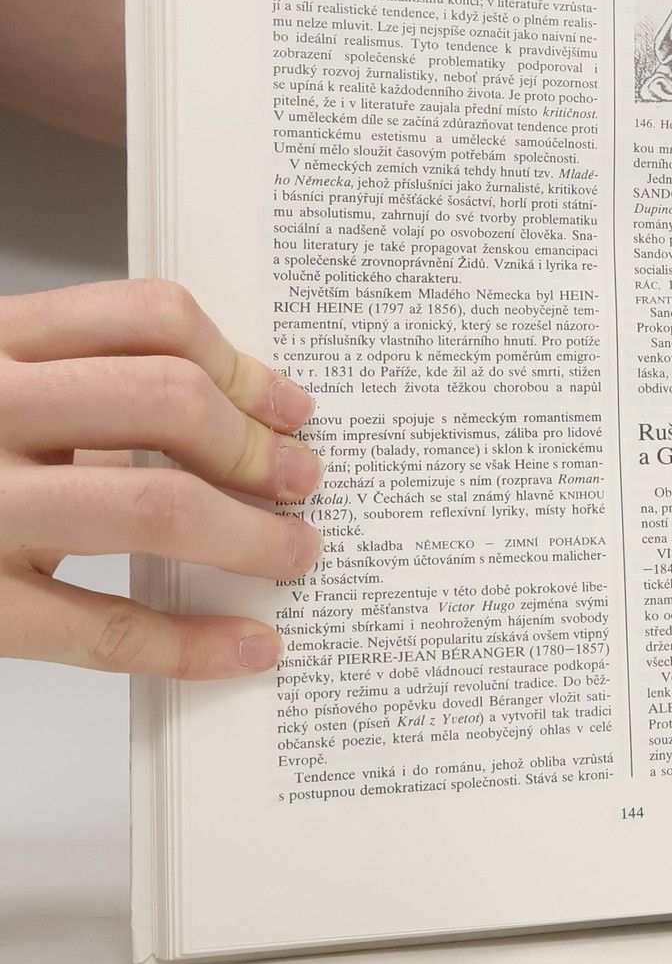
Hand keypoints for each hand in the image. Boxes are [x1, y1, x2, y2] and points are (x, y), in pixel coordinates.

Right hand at [0, 280, 323, 678]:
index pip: (148, 317)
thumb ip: (74, 387)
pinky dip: (193, 642)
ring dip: (251, 535)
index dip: (241, 364)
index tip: (291, 406)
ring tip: (293, 553)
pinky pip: (103, 627)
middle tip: (304, 480)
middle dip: (257, 447)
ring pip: (154, 505)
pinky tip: (247, 646)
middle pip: (168, 401)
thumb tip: (234, 418)